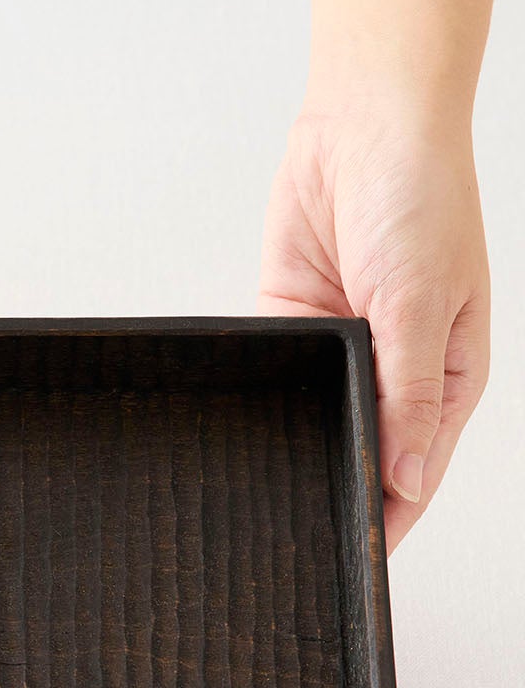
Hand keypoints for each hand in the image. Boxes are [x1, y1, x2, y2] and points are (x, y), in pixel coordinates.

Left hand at [258, 107, 488, 552]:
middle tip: (292, 542)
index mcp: (445, 378)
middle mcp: (392, 372)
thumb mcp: (425, 303)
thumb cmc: (422, 199)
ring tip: (259, 499)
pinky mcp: (291, 323)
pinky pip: (275, 376)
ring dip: (293, 448)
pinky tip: (241, 429)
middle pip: (358, 451)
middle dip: (332, 489)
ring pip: (312, 420)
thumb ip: (410, 392)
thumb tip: (409, 476)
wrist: (364, 126)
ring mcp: (340, 350)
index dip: (387, 516)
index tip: (355, 561)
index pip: (414, 469)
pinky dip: (261, 398)